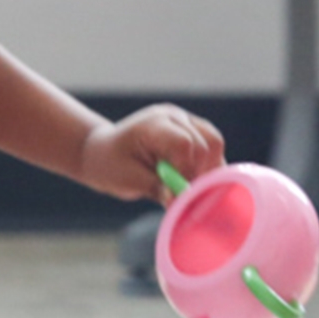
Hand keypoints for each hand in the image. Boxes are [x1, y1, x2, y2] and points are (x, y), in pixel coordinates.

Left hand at [76, 104, 224, 201]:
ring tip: (189, 185)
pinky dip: (207, 166)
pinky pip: (212, 146)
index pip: (185, 143)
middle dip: (201, 172)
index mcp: (153, 124)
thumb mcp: (128, 180)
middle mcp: (173, 117)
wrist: (103, 152)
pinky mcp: (191, 130)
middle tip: (185, 192)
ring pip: (215, 142)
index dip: (186, 170)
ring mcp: (184, 121)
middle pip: (208, 142)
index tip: (177, 191)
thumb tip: (178, 200)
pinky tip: (192, 179)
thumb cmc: (110, 165)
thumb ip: (155, 188)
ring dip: (208, 169)